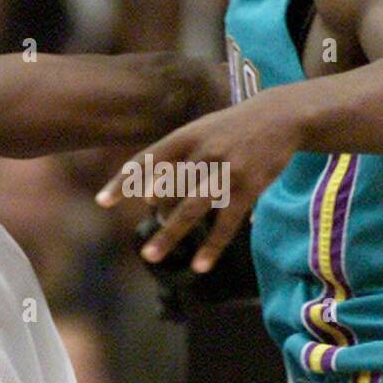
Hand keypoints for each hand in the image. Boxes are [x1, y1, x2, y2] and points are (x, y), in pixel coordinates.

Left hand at [96, 90, 305, 273]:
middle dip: (153, 221)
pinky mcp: (249, 187)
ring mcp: (225, 170)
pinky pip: (226, 222)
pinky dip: (211, 245)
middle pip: (168, 190)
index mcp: (184, 136)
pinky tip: (199, 265)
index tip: (102, 202)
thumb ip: (175, 160)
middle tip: (141, 249)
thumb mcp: (200, 131)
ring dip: (170, 235)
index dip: (123, 181)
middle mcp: (201, 152)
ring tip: (151, 257)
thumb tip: (150, 199)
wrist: (280, 117)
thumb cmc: (231, 129)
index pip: (146, 160)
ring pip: (192, 208)